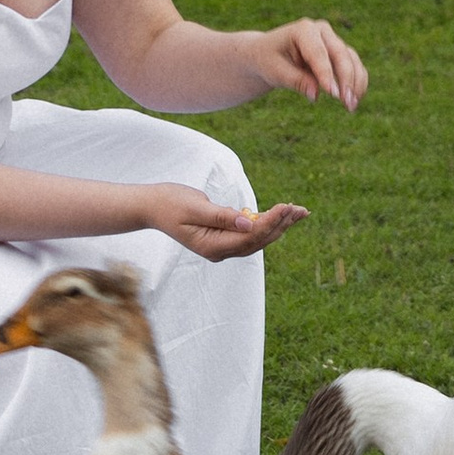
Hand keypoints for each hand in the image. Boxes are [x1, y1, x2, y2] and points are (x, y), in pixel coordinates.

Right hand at [141, 183, 310, 265]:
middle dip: (280, 225)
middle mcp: (220, 251)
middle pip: (258, 241)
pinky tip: (280, 215)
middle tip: (300, 210)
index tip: (285, 207)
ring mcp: (222, 246)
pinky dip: (265, 223)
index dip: (270, 222)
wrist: (152, 207)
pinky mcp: (223, 236)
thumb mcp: (194, 207)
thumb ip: (221, 216)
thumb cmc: (170, 204)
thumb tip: (247, 222)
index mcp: (213, 246)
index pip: (250, 237)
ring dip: (278, 225)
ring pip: (257, 238)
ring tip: (299, 212)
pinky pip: (249, 233)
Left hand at [245, 16, 367, 111]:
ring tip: (351, 106)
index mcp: (304, 30)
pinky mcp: (339, 53)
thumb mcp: (275, 72)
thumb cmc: (269, 61)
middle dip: (346, 80)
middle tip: (348, 103)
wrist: (268, 54)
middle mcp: (322, 31)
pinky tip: (355, 100)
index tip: (334, 95)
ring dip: (355, 83)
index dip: (327, 74)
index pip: (318, 53)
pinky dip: (357, 82)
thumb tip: (316, 95)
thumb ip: (296, 81)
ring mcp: (332, 40)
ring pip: (351, 60)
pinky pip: (354, 65)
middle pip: (340, 54)